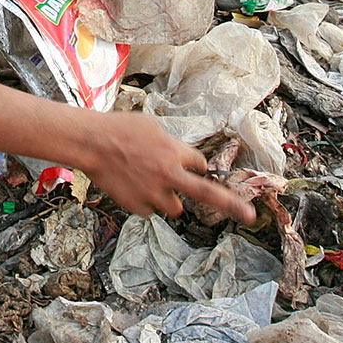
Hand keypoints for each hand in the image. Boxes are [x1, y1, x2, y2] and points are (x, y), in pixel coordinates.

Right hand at [80, 111, 255, 223]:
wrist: (91, 143)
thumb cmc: (119, 128)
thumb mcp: (152, 126)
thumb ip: (170, 143)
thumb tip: (179, 155)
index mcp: (175, 152)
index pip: (199, 165)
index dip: (193, 164)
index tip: (191, 166)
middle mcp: (169, 175)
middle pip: (206, 194)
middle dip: (232, 205)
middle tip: (251, 216)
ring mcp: (154, 193)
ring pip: (174, 207)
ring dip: (169, 198)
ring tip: (148, 184)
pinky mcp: (138, 206)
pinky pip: (150, 210)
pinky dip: (145, 202)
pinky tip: (130, 186)